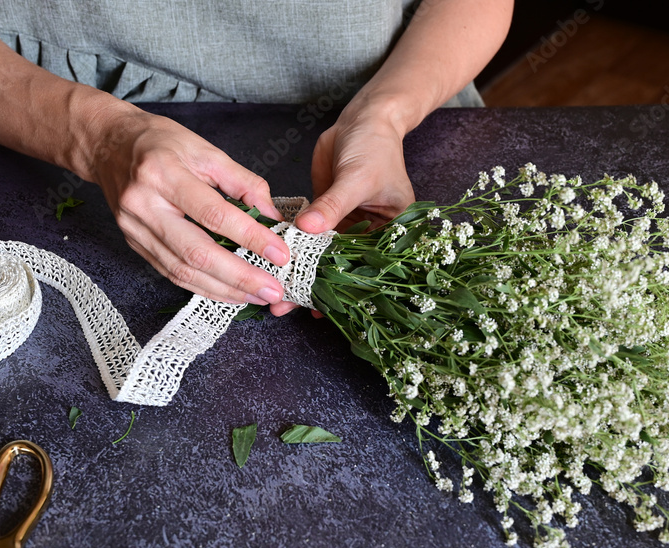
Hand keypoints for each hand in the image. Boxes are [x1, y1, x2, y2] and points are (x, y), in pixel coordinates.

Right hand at [91, 109, 290, 304]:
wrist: (107, 145)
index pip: (214, 214)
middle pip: (197, 253)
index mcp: (163, 174)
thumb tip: (272, 215)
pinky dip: (204, 287)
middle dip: (240, 277)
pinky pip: (172, 273)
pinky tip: (229, 292)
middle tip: (273, 289)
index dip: (250, 237)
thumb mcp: (205, 150)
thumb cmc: (158, 143)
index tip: (280, 253)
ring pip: (183, 271)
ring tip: (257, 296)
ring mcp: (136, 229)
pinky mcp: (135, 244)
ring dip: (224, 290)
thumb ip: (242, 182)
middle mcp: (145, 206)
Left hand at [270, 109, 414, 316]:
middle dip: (314, 286)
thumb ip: (331, 206)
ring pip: (322, 256)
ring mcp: (346, 225)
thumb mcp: (357, 177)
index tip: (319, 307)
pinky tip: (276, 265)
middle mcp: (370, 234)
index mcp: (392, 232)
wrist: (364, 119)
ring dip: (299, 272)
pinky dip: (293, 249)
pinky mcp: (325, 213)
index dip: (342, 288)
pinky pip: (308, 237)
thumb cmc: (375, 145)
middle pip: (341, 267)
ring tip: (275, 294)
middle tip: (285, 303)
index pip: (365, 267)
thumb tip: (305, 230)